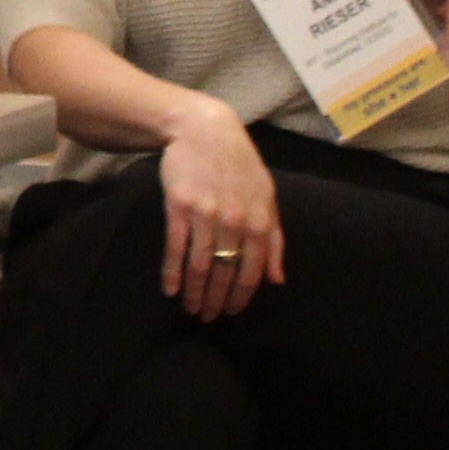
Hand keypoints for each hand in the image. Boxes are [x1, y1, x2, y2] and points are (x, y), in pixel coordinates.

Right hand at [156, 99, 282, 322]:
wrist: (204, 131)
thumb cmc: (239, 164)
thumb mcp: (266, 197)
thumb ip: (274, 239)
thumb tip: (278, 279)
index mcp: (259, 221)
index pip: (252, 271)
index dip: (241, 295)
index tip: (231, 311)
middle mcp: (234, 221)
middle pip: (225, 272)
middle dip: (216, 299)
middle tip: (207, 317)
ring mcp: (206, 214)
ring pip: (201, 264)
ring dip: (195, 292)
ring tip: (191, 309)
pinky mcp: (179, 207)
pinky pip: (176, 247)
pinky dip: (173, 272)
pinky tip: (170, 289)